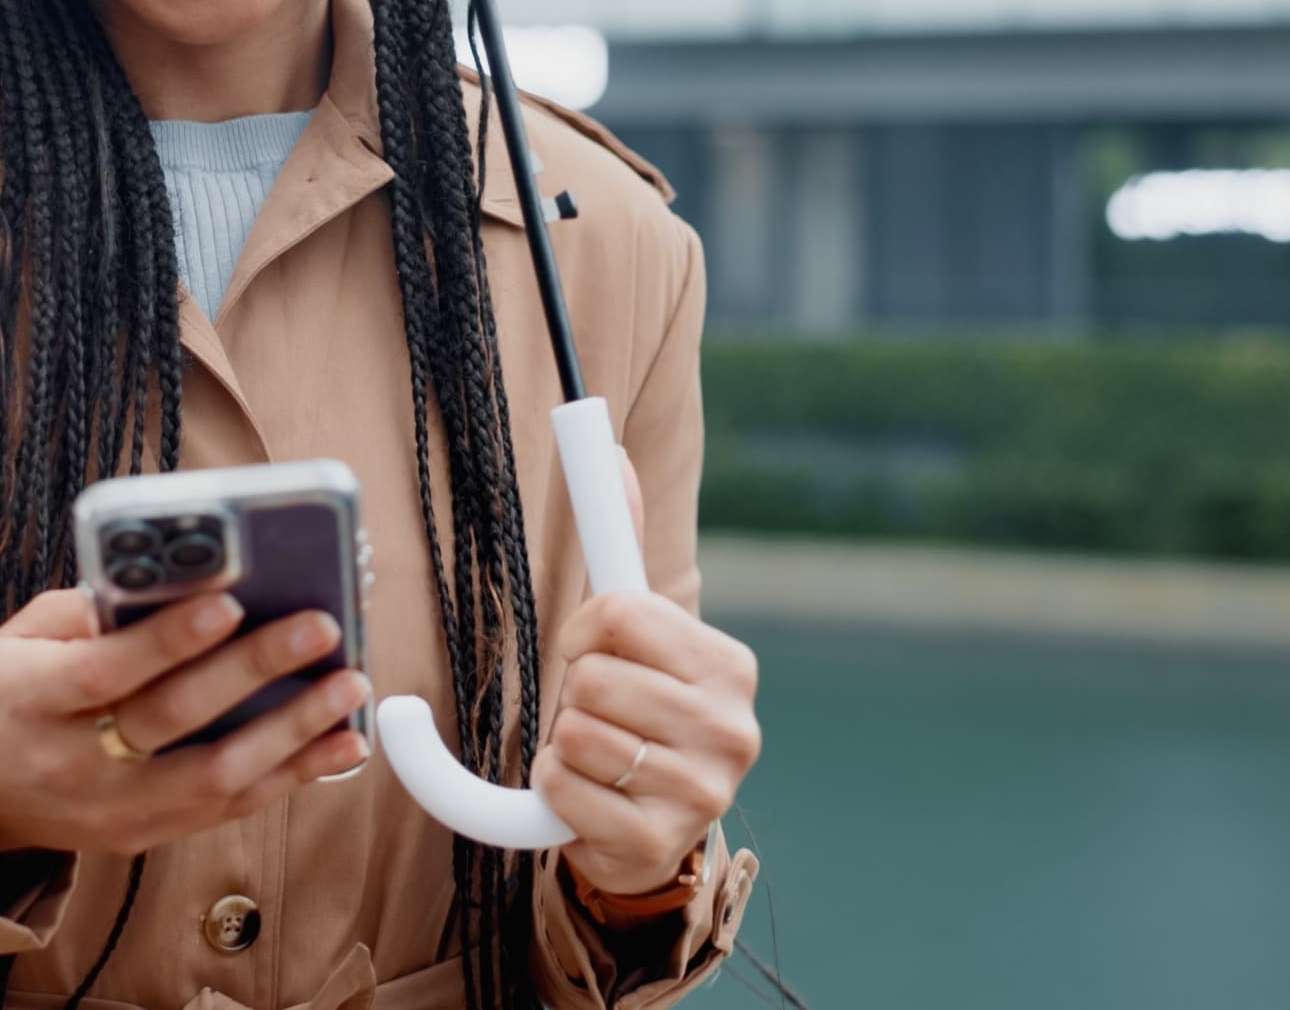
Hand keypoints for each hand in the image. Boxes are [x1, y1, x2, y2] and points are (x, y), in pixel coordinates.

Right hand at [0, 585, 370, 858]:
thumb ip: (91, 610)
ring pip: (214, 778)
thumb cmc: (9, 693)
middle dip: (253, 670)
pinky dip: (291, 775)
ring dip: (292, 732)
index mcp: (33, 700)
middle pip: (173, 720)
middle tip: (318, 627)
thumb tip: (182, 577)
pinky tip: (340, 743)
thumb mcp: (23, 637)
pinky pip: (228, 809)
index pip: (107, 672)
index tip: (231, 601)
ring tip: (348, 686)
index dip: (169, 640)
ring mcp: (114, 811)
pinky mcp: (147, 837)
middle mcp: (75, 764)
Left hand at [530, 449, 761, 898]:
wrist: (651, 824)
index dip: (585, 630)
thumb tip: (610, 446)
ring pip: (573, 734)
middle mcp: (732, 727)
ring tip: (599, 756)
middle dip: (573, 693)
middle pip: (590, 678)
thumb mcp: (638, 632)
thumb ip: (621, 539)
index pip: (619, 613)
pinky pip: (563, 793)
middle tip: (599, 713)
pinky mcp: (661, 842)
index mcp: (728, 665)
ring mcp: (703, 790)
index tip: (587, 645)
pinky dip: (557, 792)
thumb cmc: (638, 710)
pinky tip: (590, 798)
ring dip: (563, 745)